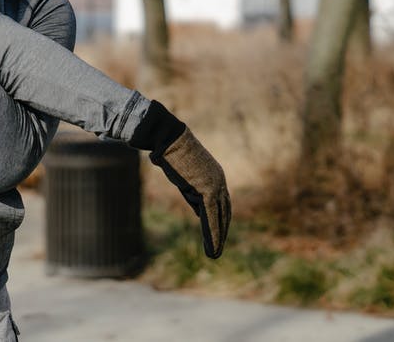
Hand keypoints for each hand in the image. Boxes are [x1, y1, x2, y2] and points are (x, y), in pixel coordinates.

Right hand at [151, 127, 230, 258]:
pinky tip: (212, 247)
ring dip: (218, 238)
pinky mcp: (207, 190)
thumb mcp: (184, 177)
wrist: (168, 138)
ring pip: (220, 218)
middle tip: (218, 249)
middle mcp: (220, 181)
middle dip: (222, 232)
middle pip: (225, 212)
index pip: (222, 203)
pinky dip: (212, 234)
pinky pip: (211, 217)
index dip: (220, 220)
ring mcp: (216, 185)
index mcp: (215, 176)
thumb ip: (193, 194)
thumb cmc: (171, 153)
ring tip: (215, 254)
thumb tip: (199, 212)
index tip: (218, 234)